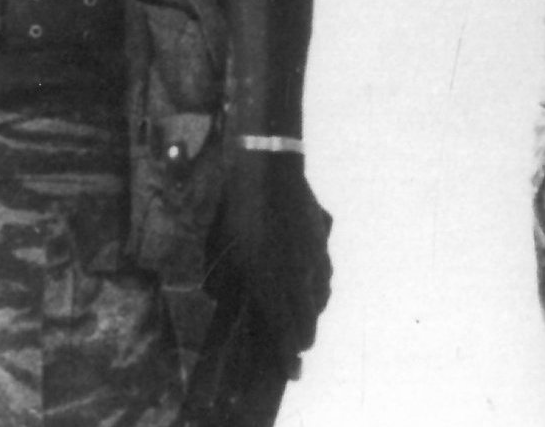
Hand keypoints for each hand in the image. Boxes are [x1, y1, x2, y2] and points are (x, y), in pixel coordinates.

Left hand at [221, 150, 333, 359]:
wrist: (269, 170)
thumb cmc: (238, 208)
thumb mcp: (219, 246)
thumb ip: (221, 278)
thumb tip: (220, 297)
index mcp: (268, 279)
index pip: (282, 330)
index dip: (287, 356)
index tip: (293, 373)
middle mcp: (294, 274)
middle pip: (306, 320)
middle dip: (303, 339)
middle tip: (300, 349)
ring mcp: (312, 257)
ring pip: (319, 297)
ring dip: (313, 313)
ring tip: (307, 322)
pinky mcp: (321, 240)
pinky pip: (324, 272)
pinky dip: (320, 286)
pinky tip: (315, 286)